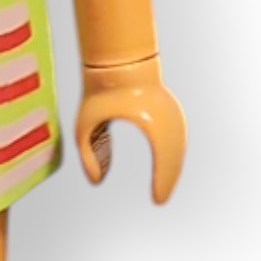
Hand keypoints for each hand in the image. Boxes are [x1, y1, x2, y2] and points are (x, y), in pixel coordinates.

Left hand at [74, 56, 185, 204]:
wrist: (115, 59)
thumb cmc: (97, 90)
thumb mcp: (84, 124)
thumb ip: (88, 154)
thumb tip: (96, 182)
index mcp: (149, 120)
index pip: (164, 159)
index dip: (163, 182)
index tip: (158, 200)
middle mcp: (167, 115)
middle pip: (175, 155)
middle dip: (169, 179)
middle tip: (160, 199)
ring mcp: (170, 110)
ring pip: (176, 147)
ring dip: (170, 167)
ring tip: (162, 187)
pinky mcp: (167, 108)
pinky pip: (172, 137)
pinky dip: (168, 154)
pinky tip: (160, 168)